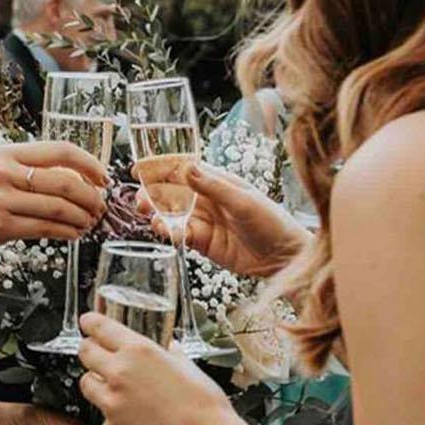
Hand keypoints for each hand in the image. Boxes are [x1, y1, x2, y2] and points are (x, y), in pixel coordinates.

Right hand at [0, 141, 109, 268]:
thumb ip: (25, 171)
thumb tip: (72, 179)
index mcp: (4, 153)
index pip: (59, 150)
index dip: (89, 164)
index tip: (103, 177)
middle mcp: (2, 172)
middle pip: (64, 180)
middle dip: (91, 196)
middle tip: (101, 206)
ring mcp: (0, 200)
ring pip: (58, 207)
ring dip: (82, 217)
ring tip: (90, 223)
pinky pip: (44, 228)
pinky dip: (66, 232)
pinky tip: (73, 234)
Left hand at [78, 313, 271, 424]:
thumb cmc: (204, 405)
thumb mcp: (188, 367)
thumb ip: (172, 355)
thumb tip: (170, 348)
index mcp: (138, 350)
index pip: (98, 327)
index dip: (90, 323)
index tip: (87, 323)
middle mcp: (119, 372)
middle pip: (85, 352)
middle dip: (90, 352)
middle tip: (98, 357)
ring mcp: (112, 402)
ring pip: (87, 384)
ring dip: (97, 385)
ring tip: (119, 392)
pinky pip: (103, 418)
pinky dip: (114, 418)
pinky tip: (133, 421)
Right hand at [137, 163, 308, 277]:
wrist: (285, 257)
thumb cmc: (272, 222)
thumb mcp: (243, 200)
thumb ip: (212, 186)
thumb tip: (186, 166)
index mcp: (217, 181)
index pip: (182, 168)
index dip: (159, 167)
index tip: (139, 168)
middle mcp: (206, 199)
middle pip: (171, 193)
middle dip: (152, 194)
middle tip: (140, 200)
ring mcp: (203, 221)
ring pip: (171, 215)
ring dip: (158, 215)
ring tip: (151, 218)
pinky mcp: (203, 243)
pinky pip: (180, 235)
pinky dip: (170, 234)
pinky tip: (167, 233)